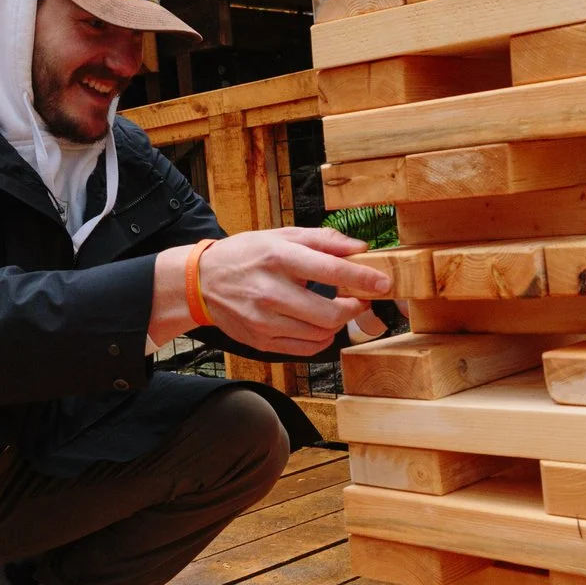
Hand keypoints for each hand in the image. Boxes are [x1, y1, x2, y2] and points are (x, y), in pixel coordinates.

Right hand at [150, 228, 391, 355]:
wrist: (201, 282)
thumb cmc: (246, 255)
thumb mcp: (281, 236)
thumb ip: (323, 239)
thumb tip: (360, 247)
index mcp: (278, 257)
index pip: (331, 270)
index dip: (363, 278)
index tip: (384, 283)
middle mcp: (270, 291)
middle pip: (330, 313)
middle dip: (354, 307)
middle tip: (359, 298)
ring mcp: (264, 320)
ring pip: (321, 334)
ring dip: (338, 323)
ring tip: (337, 309)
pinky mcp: (261, 341)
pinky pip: (306, 348)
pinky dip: (321, 338)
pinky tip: (318, 324)